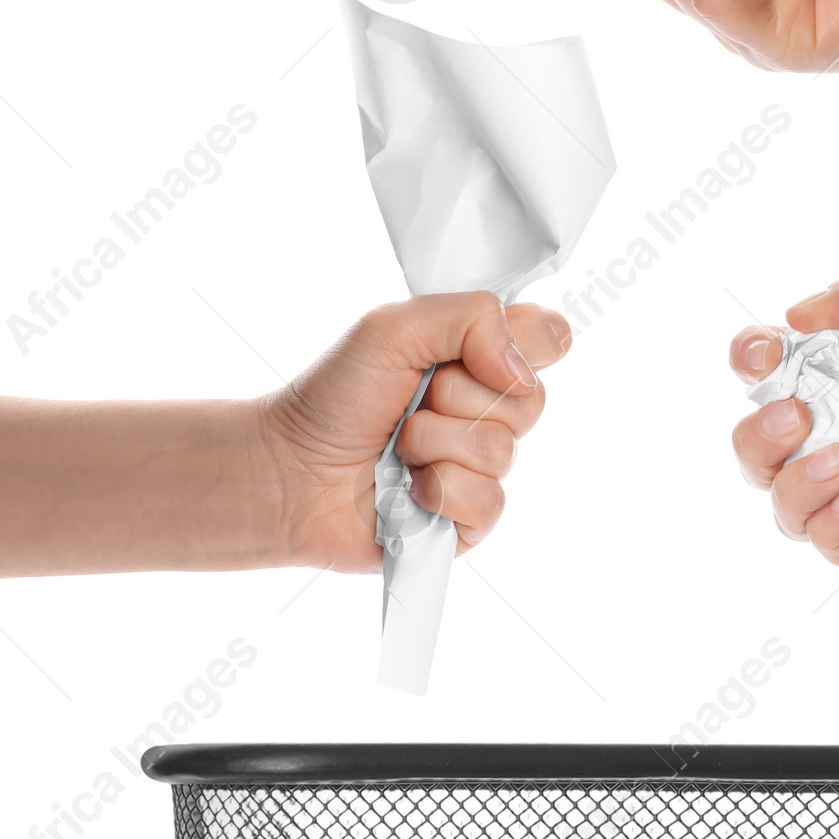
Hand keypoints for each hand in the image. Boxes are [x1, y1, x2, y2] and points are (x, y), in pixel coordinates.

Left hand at [257, 293, 570, 567]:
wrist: (291, 470)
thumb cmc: (335, 398)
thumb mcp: (393, 328)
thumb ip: (470, 318)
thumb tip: (519, 370)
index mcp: (479, 358)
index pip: (548, 339)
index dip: (525, 345)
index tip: (475, 353)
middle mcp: (489, 411)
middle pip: (531, 400)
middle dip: (459, 398)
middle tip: (411, 403)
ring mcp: (482, 468)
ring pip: (503, 452)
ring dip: (435, 445)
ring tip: (397, 448)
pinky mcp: (470, 520)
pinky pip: (488, 502)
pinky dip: (439, 491)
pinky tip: (408, 490)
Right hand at [729, 263, 838, 568]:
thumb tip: (792, 317)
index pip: (767, 370)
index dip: (750, 361)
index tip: (765, 353)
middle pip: (756, 441)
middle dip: (759, 432)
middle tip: (800, 417)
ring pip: (779, 498)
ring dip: (790, 480)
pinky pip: (823, 544)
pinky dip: (823, 521)